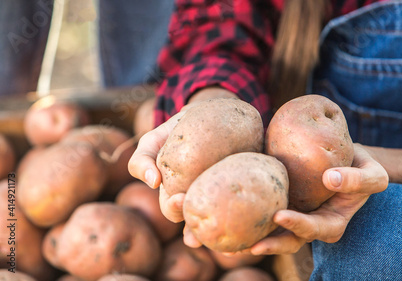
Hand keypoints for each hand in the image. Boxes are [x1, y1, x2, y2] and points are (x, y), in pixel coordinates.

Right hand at [128, 87, 237, 237]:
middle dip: (198, 233)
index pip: (174, 210)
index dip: (175, 209)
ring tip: (232, 250)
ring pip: (225, 225)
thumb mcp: (153, 140)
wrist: (214, 112)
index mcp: (177, 195)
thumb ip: (142, 160)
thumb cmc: (178, 130)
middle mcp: (201, 200)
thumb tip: (153, 183)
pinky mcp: (246, 189)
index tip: (179, 198)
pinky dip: (251, 226)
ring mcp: (224, 197)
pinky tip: (257, 233)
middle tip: (202, 230)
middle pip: (199, 223)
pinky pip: (249, 211)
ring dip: (226, 241)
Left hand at [242, 143, 388, 255]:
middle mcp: (308, 224)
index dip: (298, 226)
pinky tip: (221, 208)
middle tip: (249, 245)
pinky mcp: (279, 199)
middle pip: (287, 240)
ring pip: (270, 230)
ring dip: (250, 235)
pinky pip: (262, 207)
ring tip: (228, 242)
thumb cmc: (362, 167)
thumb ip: (358, 180)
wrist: (345, 158)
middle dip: (269, 244)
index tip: (281, 217)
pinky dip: (244, 212)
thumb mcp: (373, 174)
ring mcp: (292, 214)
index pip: (313, 229)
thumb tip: (329, 179)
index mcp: (330, 224)